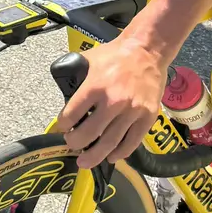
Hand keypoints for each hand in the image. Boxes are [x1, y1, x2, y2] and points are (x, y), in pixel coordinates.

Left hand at [56, 35, 169, 167]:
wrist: (148, 51)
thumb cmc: (115, 56)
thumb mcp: (88, 60)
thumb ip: (75, 77)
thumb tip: (64, 94)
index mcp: (95, 86)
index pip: (72, 115)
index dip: (64, 125)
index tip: (63, 127)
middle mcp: (114, 101)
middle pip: (89, 134)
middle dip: (76, 144)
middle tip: (71, 146)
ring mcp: (132, 111)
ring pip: (110, 143)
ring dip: (95, 156)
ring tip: (85, 161)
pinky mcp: (147, 117)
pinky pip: (132, 142)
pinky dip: (120, 153)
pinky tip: (111, 157)